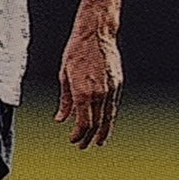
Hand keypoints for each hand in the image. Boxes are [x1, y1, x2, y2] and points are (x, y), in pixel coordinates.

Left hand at [55, 27, 122, 148]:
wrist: (96, 34)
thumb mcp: (64, 76)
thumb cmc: (77, 51)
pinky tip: (105, 123)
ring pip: (108, 117)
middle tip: (83, 146)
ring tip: (99, 141)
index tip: (73, 139)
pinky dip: (108, 118)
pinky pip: (113, 106)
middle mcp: (99, 93)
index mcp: (83, 92)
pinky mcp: (117, 84)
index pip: (83, 123)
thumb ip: (64, 101)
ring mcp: (111, 89)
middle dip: (89, 138)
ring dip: (103, 132)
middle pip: (96, 124)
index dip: (78, 135)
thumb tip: (61, 119)